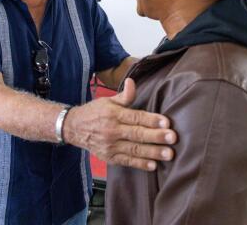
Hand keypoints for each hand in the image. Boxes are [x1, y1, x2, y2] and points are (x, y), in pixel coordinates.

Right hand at [62, 78, 176, 170]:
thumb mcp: (107, 100)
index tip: (166, 122)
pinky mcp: (109, 157)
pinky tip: (153, 165)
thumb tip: (132, 82)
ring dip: (153, 152)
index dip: (151, 120)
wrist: (74, 128)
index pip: (135, 117)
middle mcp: (112, 130)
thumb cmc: (94, 112)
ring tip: (168, 154)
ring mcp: (110, 145)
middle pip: (137, 134)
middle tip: (172, 138)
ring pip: (134, 149)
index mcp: (113, 113)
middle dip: (156, 136)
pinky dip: (140, 163)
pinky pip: (127, 161)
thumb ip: (124, 95)